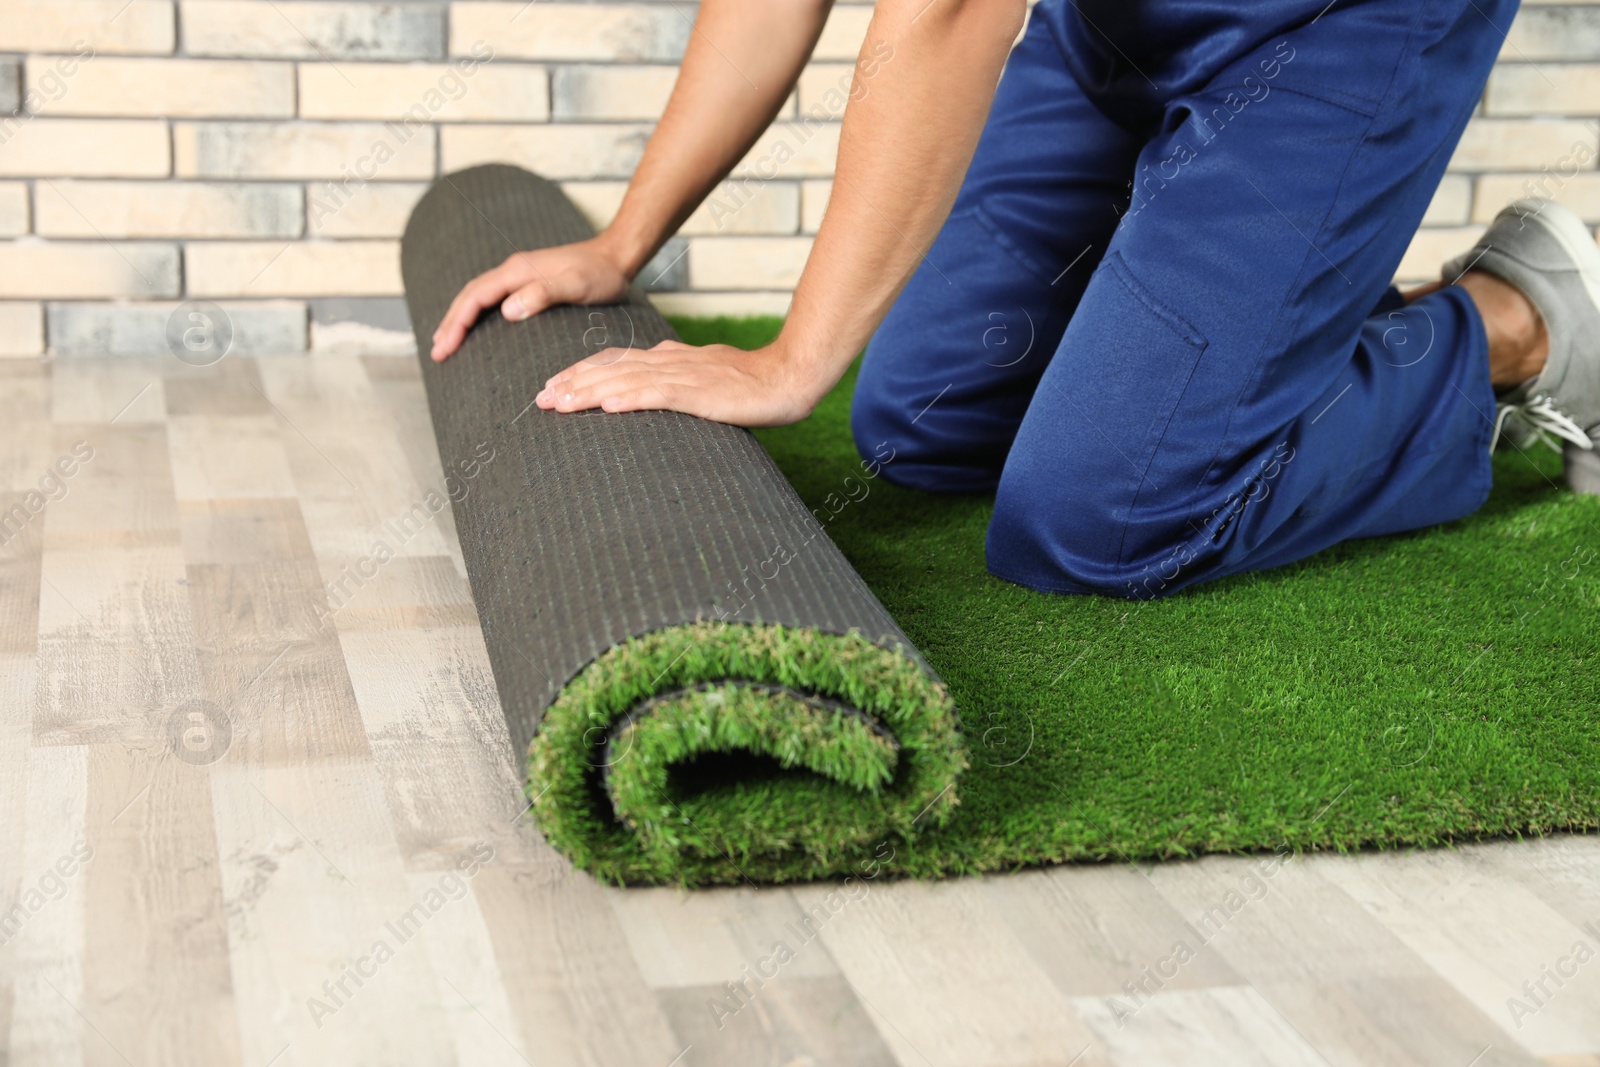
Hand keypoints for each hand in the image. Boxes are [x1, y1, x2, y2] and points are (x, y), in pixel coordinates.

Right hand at [430, 237, 631, 360]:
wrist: (617, 257)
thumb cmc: (600, 274)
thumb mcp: (575, 285)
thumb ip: (543, 294)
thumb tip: (506, 310)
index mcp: (518, 271)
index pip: (476, 297)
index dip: (457, 322)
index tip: (444, 347)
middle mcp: (514, 270)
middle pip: (470, 296)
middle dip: (451, 324)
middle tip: (436, 352)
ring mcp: (520, 275)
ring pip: (478, 296)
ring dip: (460, 319)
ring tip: (446, 342)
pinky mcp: (529, 282)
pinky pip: (492, 298)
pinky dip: (477, 313)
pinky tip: (476, 328)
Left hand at [535, 338, 822, 427]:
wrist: (787, 378)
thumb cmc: (749, 382)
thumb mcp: (703, 376)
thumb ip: (675, 378)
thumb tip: (647, 383)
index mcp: (669, 358)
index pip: (615, 360)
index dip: (581, 371)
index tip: (553, 386)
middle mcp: (669, 361)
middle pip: (610, 368)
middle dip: (571, 383)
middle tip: (540, 399)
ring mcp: (683, 375)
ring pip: (624, 380)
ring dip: (588, 391)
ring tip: (558, 403)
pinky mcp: (699, 392)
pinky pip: (658, 394)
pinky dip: (630, 397)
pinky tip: (607, 404)